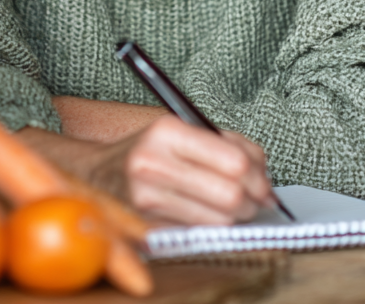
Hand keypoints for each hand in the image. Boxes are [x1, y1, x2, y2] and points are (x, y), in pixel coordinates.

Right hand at [20, 112, 272, 225]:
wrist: (99, 172)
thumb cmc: (149, 149)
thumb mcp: (182, 129)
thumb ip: (226, 144)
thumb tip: (264, 176)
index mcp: (166, 130)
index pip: (234, 162)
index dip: (258, 175)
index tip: (263, 181)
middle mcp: (152, 163)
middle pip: (230, 196)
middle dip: (253, 200)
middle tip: (255, 198)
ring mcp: (146, 198)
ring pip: (219, 221)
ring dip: (236, 218)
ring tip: (232, 207)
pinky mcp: (145, 227)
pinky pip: (198, 234)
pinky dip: (212, 228)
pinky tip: (209, 216)